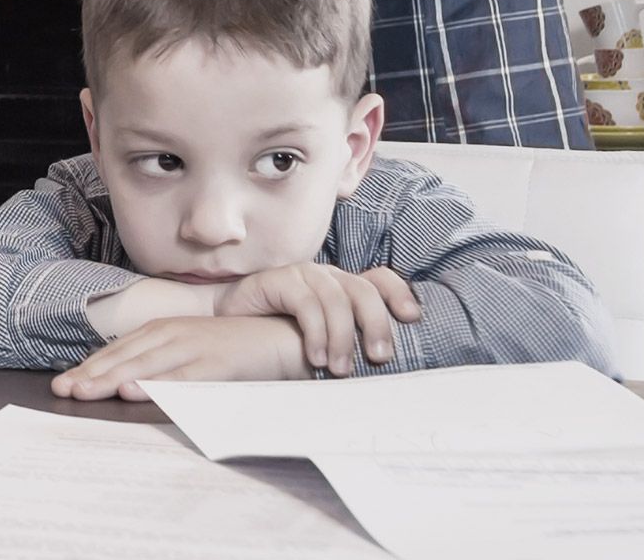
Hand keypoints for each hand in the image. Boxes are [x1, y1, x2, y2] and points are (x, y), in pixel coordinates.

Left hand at [51, 316, 308, 401]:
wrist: (283, 339)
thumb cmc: (234, 349)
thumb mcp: (191, 350)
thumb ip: (162, 362)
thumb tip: (125, 382)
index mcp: (164, 330)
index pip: (118, 351)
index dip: (90, 367)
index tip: (63, 384)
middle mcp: (173, 333)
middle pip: (124, 357)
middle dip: (91, 374)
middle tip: (62, 390)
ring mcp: (194, 346)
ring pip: (145, 365)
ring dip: (112, 378)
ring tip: (84, 391)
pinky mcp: (216, 363)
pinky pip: (181, 377)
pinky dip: (156, 383)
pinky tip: (134, 391)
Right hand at [214, 264, 421, 375]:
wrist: (230, 325)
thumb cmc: (279, 336)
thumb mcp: (322, 340)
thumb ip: (347, 343)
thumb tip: (384, 369)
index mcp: (342, 286)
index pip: (380, 279)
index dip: (399, 294)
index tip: (413, 319)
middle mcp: (327, 276)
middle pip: (364, 290)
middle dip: (376, 324)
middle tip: (379, 357)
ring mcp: (304, 274)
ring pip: (337, 299)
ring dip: (342, 338)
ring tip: (339, 369)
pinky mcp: (280, 279)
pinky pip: (307, 302)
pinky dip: (315, 332)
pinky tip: (314, 357)